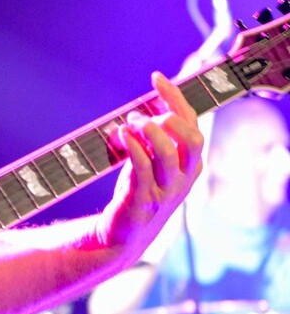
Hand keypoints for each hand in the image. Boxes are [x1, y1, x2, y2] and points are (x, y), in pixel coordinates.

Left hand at [96, 71, 203, 263]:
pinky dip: (133, 148)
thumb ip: (154, 138)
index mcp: (189, 165)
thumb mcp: (152, 162)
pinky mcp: (143, 200)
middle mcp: (183, 178)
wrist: (123, 235)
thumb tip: (146, 106)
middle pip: (193, 140)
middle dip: (171, 118)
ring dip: (149, 132)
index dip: (176, 98)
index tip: (157, 78)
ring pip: (169, 154)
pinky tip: (120, 134)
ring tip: (130, 123)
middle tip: (142, 114)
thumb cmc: (138, 192)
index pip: (192, 124)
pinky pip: (143, 169)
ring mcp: (165, 191)